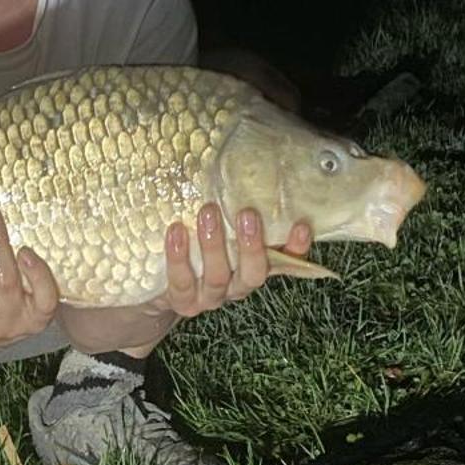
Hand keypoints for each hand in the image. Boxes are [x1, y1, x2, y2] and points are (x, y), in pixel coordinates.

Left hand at [159, 206, 312, 320]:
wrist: (163, 287)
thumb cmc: (200, 245)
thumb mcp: (222, 227)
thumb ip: (235, 208)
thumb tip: (245, 163)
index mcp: (255, 266)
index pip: (286, 261)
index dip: (296, 248)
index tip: (301, 225)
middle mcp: (238, 285)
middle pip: (253, 273)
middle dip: (252, 245)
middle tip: (247, 214)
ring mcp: (211, 296)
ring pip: (218, 276)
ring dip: (214, 245)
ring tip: (208, 212)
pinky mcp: (184, 301)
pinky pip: (182, 282)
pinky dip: (179, 256)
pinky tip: (176, 230)